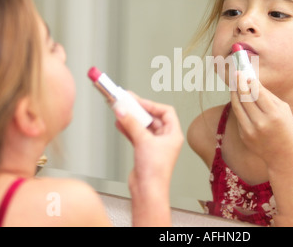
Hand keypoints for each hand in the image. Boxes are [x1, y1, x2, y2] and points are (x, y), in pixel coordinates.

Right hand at [113, 93, 183, 225]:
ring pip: (143, 126)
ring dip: (132, 119)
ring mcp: (154, 145)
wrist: (147, 190)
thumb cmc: (155, 171)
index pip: (166, 112)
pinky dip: (128, 128)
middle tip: (126, 102)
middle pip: (153, 118)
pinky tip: (119, 123)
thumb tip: (123, 110)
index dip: (152, 104)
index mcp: (173, 134)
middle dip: (139, 110)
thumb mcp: (143, 141)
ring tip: (120, 110)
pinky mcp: (144, 151)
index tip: (138, 101)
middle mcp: (166, 139)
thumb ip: (131, 123)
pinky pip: (136, 135)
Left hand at [230, 72, 292, 166]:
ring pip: (237, 106)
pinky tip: (237, 97)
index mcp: (274, 115)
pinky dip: (237, 105)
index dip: (249, 81)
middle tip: (236, 73)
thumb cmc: (286, 129)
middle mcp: (261, 122)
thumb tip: (253, 82)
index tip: (244, 72)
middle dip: (239, 83)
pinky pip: (238, 116)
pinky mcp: (244, 135)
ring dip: (234, 92)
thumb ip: (269, 96)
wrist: (282, 156)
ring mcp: (250, 130)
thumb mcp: (284, 110)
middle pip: (245, 97)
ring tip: (234, 83)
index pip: (258, 93)